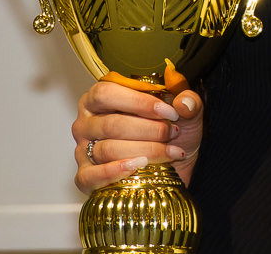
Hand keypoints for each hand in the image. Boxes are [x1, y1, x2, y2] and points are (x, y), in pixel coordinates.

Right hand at [71, 80, 203, 193]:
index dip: (139, 102)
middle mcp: (86, 122)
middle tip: (172, 133)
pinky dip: (115, 172)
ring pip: (107, 149)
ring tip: (168, 151)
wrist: (173, 167)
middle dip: (148, 129)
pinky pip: (91, 176)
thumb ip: (188, 100)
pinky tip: (138, 167)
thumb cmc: (171, 134)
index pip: (107, 93)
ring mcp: (82, 150)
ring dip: (144, 151)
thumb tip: (183, 102)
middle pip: (110, 124)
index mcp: (100, 97)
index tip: (169, 112)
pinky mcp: (85, 177)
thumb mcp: (185, 113)